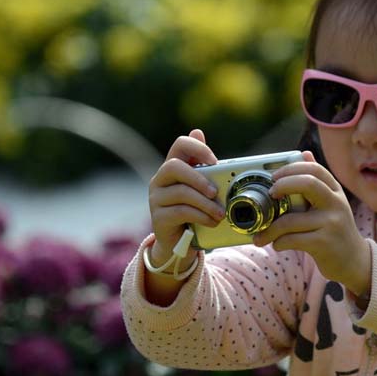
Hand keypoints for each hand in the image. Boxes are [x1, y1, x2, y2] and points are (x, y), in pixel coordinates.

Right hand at [148, 129, 224, 267]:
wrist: (179, 243)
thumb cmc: (193, 212)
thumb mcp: (201, 189)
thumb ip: (203, 167)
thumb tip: (198, 131)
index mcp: (173, 168)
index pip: (180, 144)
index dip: (198, 148)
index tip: (214, 161)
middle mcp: (160, 180)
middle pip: (173, 166)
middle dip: (198, 178)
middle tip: (215, 192)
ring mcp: (156, 199)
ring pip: (181, 192)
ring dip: (206, 203)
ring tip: (220, 213)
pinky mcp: (158, 217)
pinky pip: (181, 212)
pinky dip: (201, 216)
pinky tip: (211, 222)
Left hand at [252, 151, 371, 296]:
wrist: (354, 261)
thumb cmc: (335, 230)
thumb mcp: (331, 203)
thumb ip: (317, 181)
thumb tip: (304, 153)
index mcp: (335, 191)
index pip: (314, 169)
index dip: (291, 169)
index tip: (274, 177)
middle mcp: (336, 204)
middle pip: (308, 183)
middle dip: (283, 185)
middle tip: (270, 194)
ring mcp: (332, 223)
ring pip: (291, 220)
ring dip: (270, 229)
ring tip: (261, 236)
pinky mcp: (324, 243)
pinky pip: (292, 239)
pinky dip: (279, 242)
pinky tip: (277, 244)